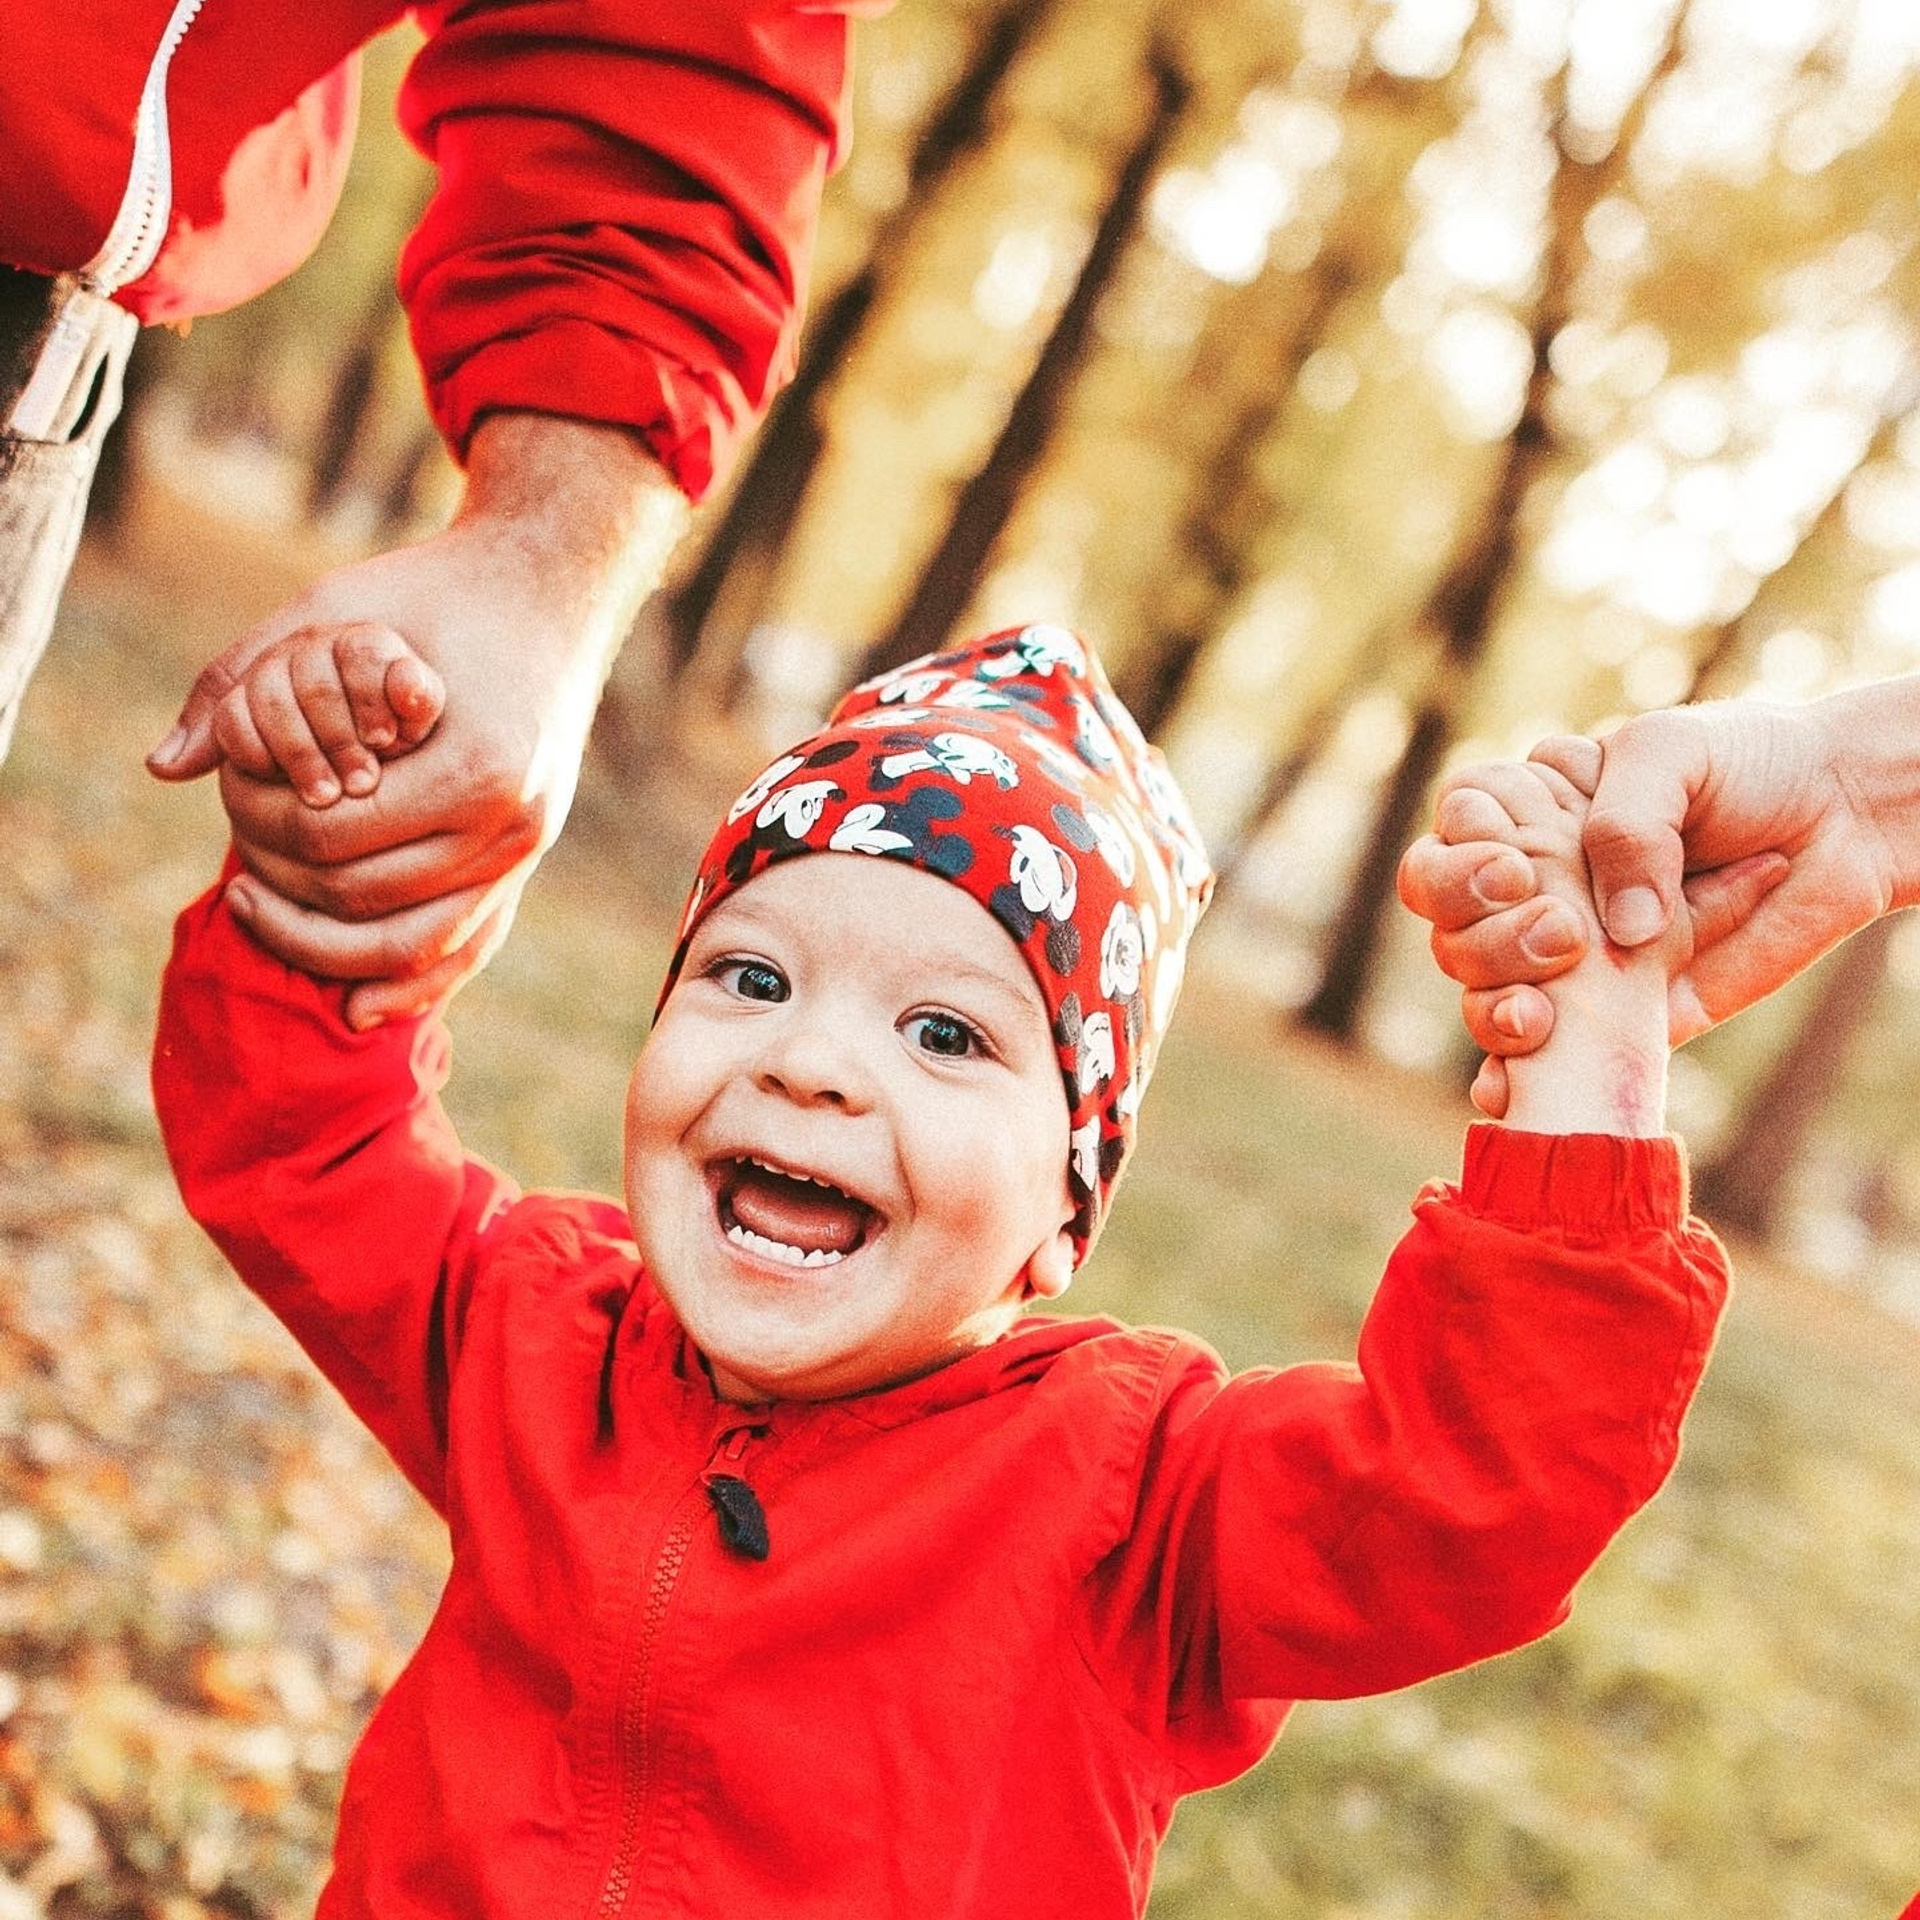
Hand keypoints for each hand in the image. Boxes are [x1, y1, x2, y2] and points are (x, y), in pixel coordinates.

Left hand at [148, 414, 688, 1023]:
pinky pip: (468, 949)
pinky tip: (355, 1008)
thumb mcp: (335, 611)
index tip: (227, 793)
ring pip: (409, 944)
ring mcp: (527, 850)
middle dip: (279, 880)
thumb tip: (163, 767)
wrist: (549, 592)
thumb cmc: (437, 593)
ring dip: (322, 939)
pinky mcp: (527, 861)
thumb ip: (242, 678)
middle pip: (362, 897)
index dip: (259, 823)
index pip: (332, 835)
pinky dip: (410, 987)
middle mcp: (511, 825)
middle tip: (233, 846)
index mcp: (474, 767)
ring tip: (259, 902)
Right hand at [1400, 726, 1808, 1114]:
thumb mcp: (1669, 752)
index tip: (1515, 866)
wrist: (1844, 814)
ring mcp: (1568, 955)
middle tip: (1563, 929)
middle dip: (1486, 935)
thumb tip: (1616, 936)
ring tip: (1545, 1009)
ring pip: (1480, 990)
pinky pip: (1538, 1056)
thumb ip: (1621, 825)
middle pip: (1450, 924)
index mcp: (1531, 813)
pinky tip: (1510, 1084)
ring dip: (1496, 1004)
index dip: (1461, 858)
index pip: (1450, 837)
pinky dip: (1508, 1076)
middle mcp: (1534, 886)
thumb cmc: (1748, 763)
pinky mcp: (1614, 1015)